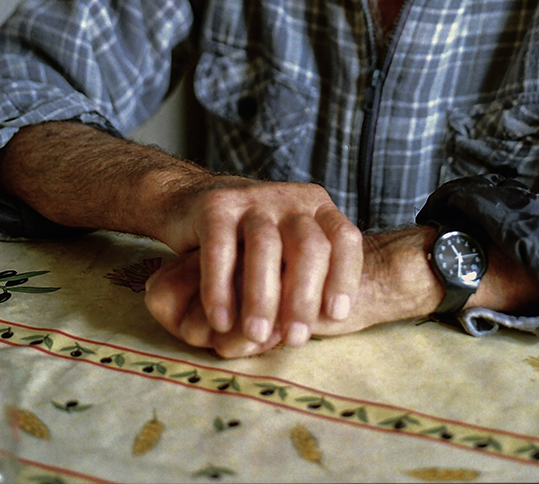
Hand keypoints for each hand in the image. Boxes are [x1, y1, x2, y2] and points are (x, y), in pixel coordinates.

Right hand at [155, 177, 363, 348]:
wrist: (194, 203)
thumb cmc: (253, 242)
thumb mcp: (288, 250)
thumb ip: (309, 278)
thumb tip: (323, 325)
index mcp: (317, 207)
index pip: (343, 238)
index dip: (345, 276)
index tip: (336, 316)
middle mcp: (290, 200)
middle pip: (309, 246)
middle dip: (304, 297)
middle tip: (294, 339)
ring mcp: (252, 199)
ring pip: (265, 247)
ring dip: (263, 297)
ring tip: (257, 335)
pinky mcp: (215, 206)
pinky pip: (220, 249)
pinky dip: (220, 288)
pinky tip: (221, 320)